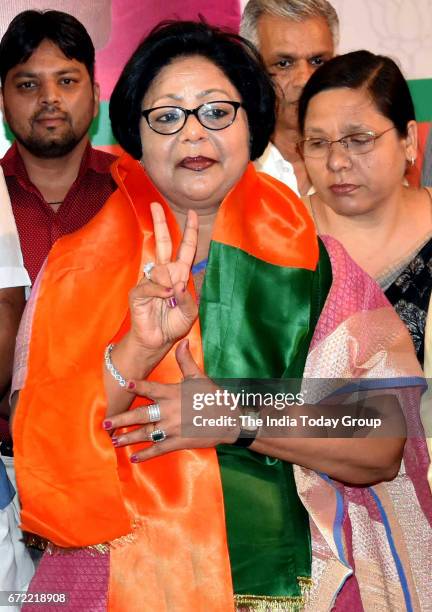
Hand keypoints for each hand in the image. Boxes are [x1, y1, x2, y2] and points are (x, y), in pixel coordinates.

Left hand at [103, 340, 238, 459]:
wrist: (230, 420)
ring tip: (114, 441)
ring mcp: (173, 428)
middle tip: (106, 424)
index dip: (138, 385)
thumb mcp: (199, 377)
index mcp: (173, 393)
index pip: (151, 388)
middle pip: (141, 415)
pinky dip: (146, 454)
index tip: (125, 383)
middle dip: (122, 420)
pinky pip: (159, 449)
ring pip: (147, 433)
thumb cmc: (213, 397)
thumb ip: (186, 361)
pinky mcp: (179, 442)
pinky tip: (134, 458)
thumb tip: (182, 341)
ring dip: (129, 438)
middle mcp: (170, 411)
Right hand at [129, 202, 198, 350]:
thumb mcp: (190, 312)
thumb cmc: (173, 324)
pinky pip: (151, 284)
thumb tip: (178, 283)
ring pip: (161, 269)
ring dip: (169, 285)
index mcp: (179, 275)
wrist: (157, 341)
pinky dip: (160, 292)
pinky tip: (165, 298)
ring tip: (170, 301)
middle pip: (163, 243)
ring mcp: (150, 280)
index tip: (192, 213)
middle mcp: (164, 273)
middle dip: (160, 223)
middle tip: (155, 204)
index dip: (189, 232)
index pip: (185, 249)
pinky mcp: (138, 291)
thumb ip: (188, 297)